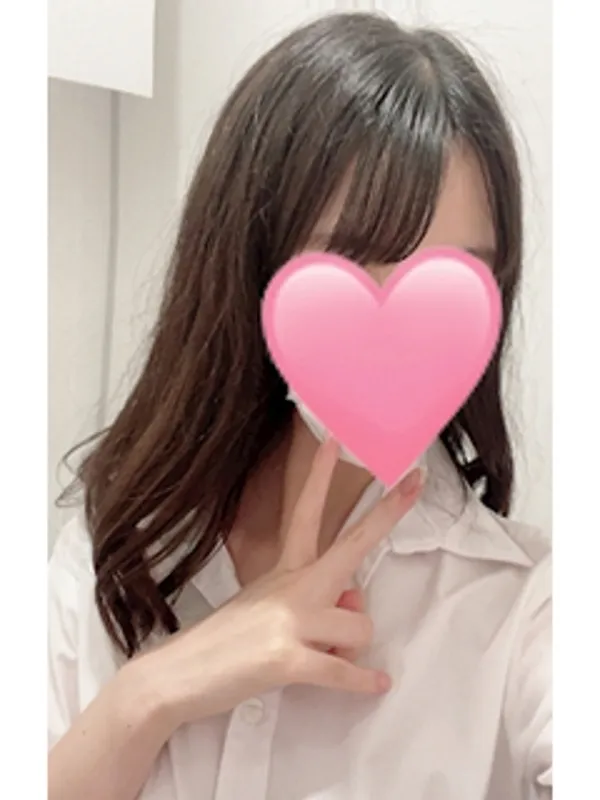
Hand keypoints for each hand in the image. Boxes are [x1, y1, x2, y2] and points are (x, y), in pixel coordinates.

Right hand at [140, 440, 423, 728]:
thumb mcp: (269, 608)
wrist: (179, 673)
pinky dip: (362, 682)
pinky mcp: (288, 659)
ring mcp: (290, 619)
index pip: (307, 511)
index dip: (321, 473)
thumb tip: (355, 602)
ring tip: (325, 659)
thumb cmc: (227, 640)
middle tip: (416, 479)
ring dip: (352, 649)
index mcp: (286, 568)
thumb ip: (317, 600)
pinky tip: (376, 684)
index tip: (336, 440)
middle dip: (388, 511)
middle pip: (353, 543)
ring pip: (359, 625)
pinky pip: (344, 671)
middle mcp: (293, 584)